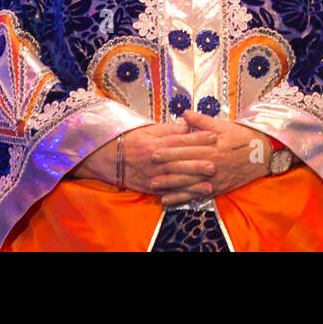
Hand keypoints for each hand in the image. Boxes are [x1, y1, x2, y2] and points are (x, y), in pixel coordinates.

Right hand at [70, 122, 218, 194]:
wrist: (107, 156)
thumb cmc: (131, 139)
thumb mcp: (149, 129)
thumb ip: (170, 129)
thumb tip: (190, 126)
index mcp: (155, 142)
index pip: (180, 140)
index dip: (198, 138)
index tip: (214, 136)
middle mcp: (153, 160)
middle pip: (179, 162)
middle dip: (197, 164)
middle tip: (215, 164)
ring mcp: (151, 176)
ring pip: (174, 180)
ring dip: (192, 184)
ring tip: (209, 185)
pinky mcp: (149, 188)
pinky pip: (167, 192)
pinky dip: (180, 195)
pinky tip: (193, 196)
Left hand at [149, 113, 271, 206]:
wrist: (263, 154)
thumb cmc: (242, 137)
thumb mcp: (224, 125)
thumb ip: (202, 121)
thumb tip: (184, 114)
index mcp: (212, 146)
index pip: (186, 148)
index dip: (169, 150)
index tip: (154, 151)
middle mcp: (211, 164)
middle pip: (184, 166)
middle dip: (165, 167)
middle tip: (148, 168)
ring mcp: (214, 178)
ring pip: (188, 183)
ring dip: (170, 184)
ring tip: (154, 184)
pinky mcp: (217, 189)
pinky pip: (196, 195)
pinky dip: (181, 198)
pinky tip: (168, 200)